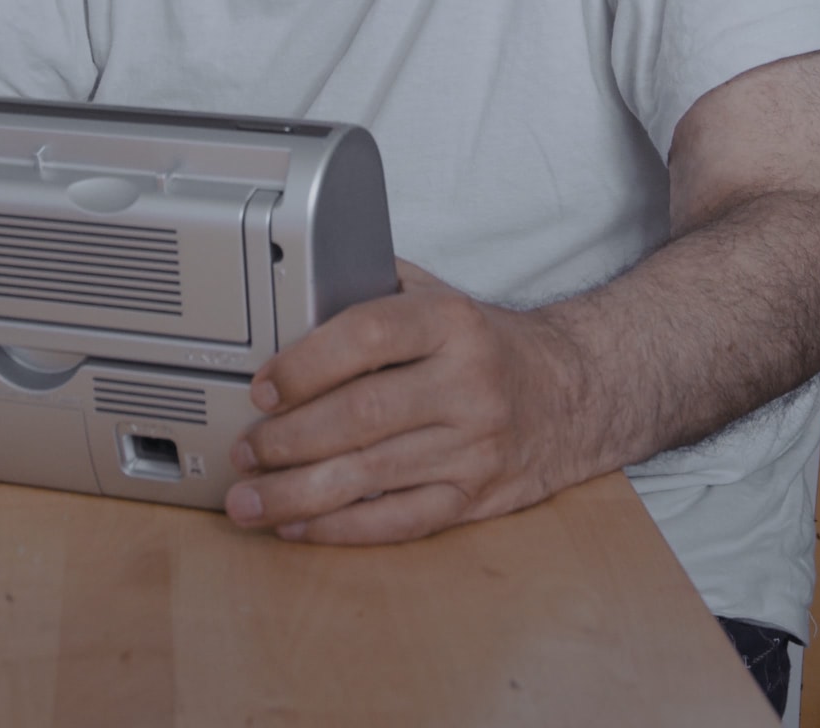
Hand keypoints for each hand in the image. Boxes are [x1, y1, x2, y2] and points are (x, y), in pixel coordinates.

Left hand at [222, 262, 588, 543]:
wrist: (574, 393)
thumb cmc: (486, 345)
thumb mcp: (440, 297)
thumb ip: (374, 289)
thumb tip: (290, 292)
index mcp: (452, 323)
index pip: (369, 335)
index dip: (307, 364)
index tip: (263, 387)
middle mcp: (468, 384)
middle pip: (363, 415)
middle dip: (289, 439)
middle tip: (244, 450)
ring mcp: (475, 447)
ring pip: (373, 476)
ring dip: (299, 493)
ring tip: (250, 500)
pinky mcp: (477, 497)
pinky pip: (401, 521)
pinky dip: (342, 529)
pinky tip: (300, 526)